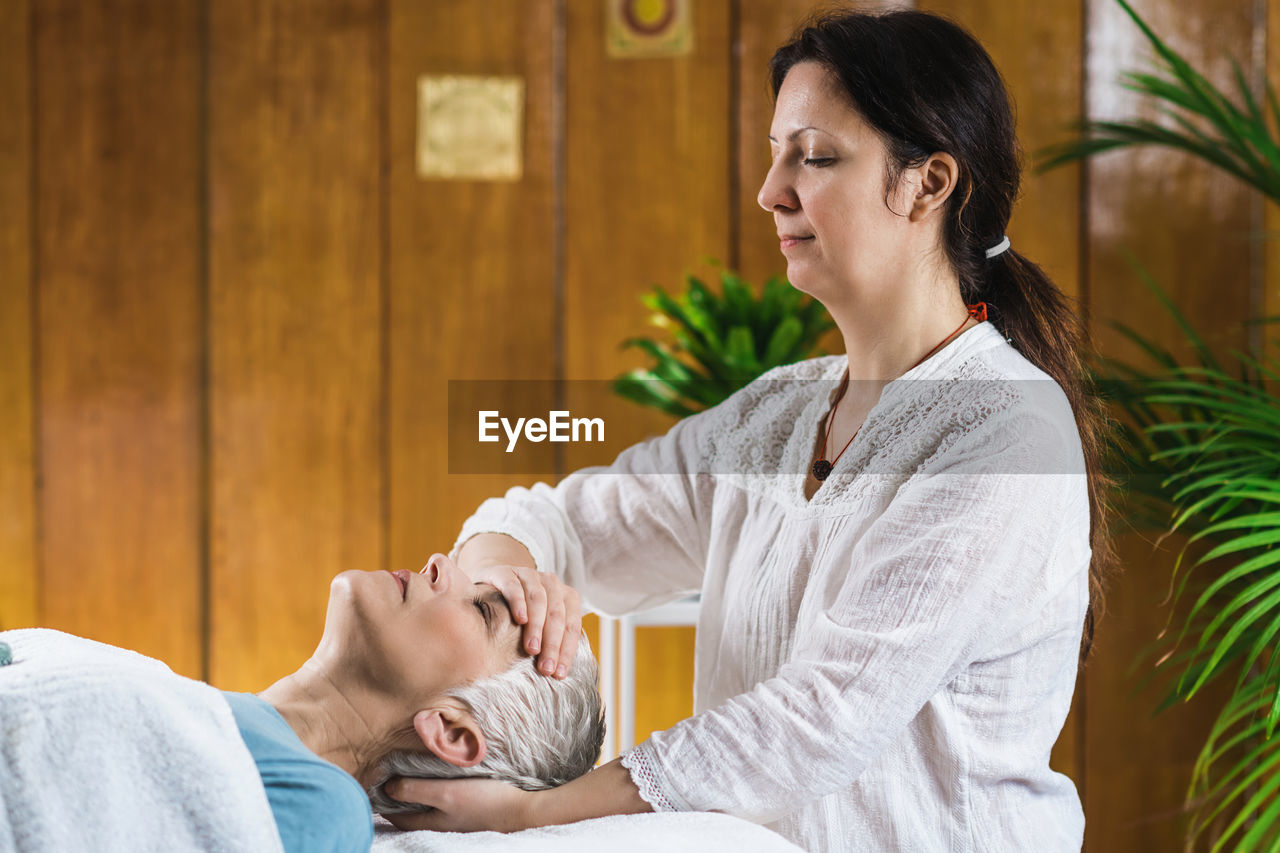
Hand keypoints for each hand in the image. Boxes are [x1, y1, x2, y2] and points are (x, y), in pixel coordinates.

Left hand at [380, 777, 534, 832]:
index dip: (383, 801)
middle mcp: (440, 824)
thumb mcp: (446, 793)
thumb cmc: (484, 802)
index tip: (373, 783)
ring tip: (408, 776)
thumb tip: (387, 788)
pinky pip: (444, 804)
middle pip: (411, 813)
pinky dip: (434, 794)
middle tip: (387, 778)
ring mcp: (455, 820)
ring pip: (427, 808)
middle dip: (398, 799)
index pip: (397, 815)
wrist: (522, 811)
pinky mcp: (469, 811)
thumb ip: (416, 790)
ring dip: (416, 796)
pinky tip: (440, 782)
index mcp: (430, 821)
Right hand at [468, 562, 581, 678]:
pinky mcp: (506, 572)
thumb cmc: (520, 613)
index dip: (567, 650)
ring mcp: (529, 575)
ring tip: (532, 649)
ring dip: (537, 626)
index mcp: (566, 596)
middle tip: (545, 667)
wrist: (491, 583)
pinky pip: (515, 587)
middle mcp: (551, 583)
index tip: (558, 674)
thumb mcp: (539, 625)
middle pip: (557, 614)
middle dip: (553, 643)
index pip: (572, 625)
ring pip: (539, 599)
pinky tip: (520, 619)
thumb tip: (557, 675)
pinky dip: (519, 603)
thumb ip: (550, 641)